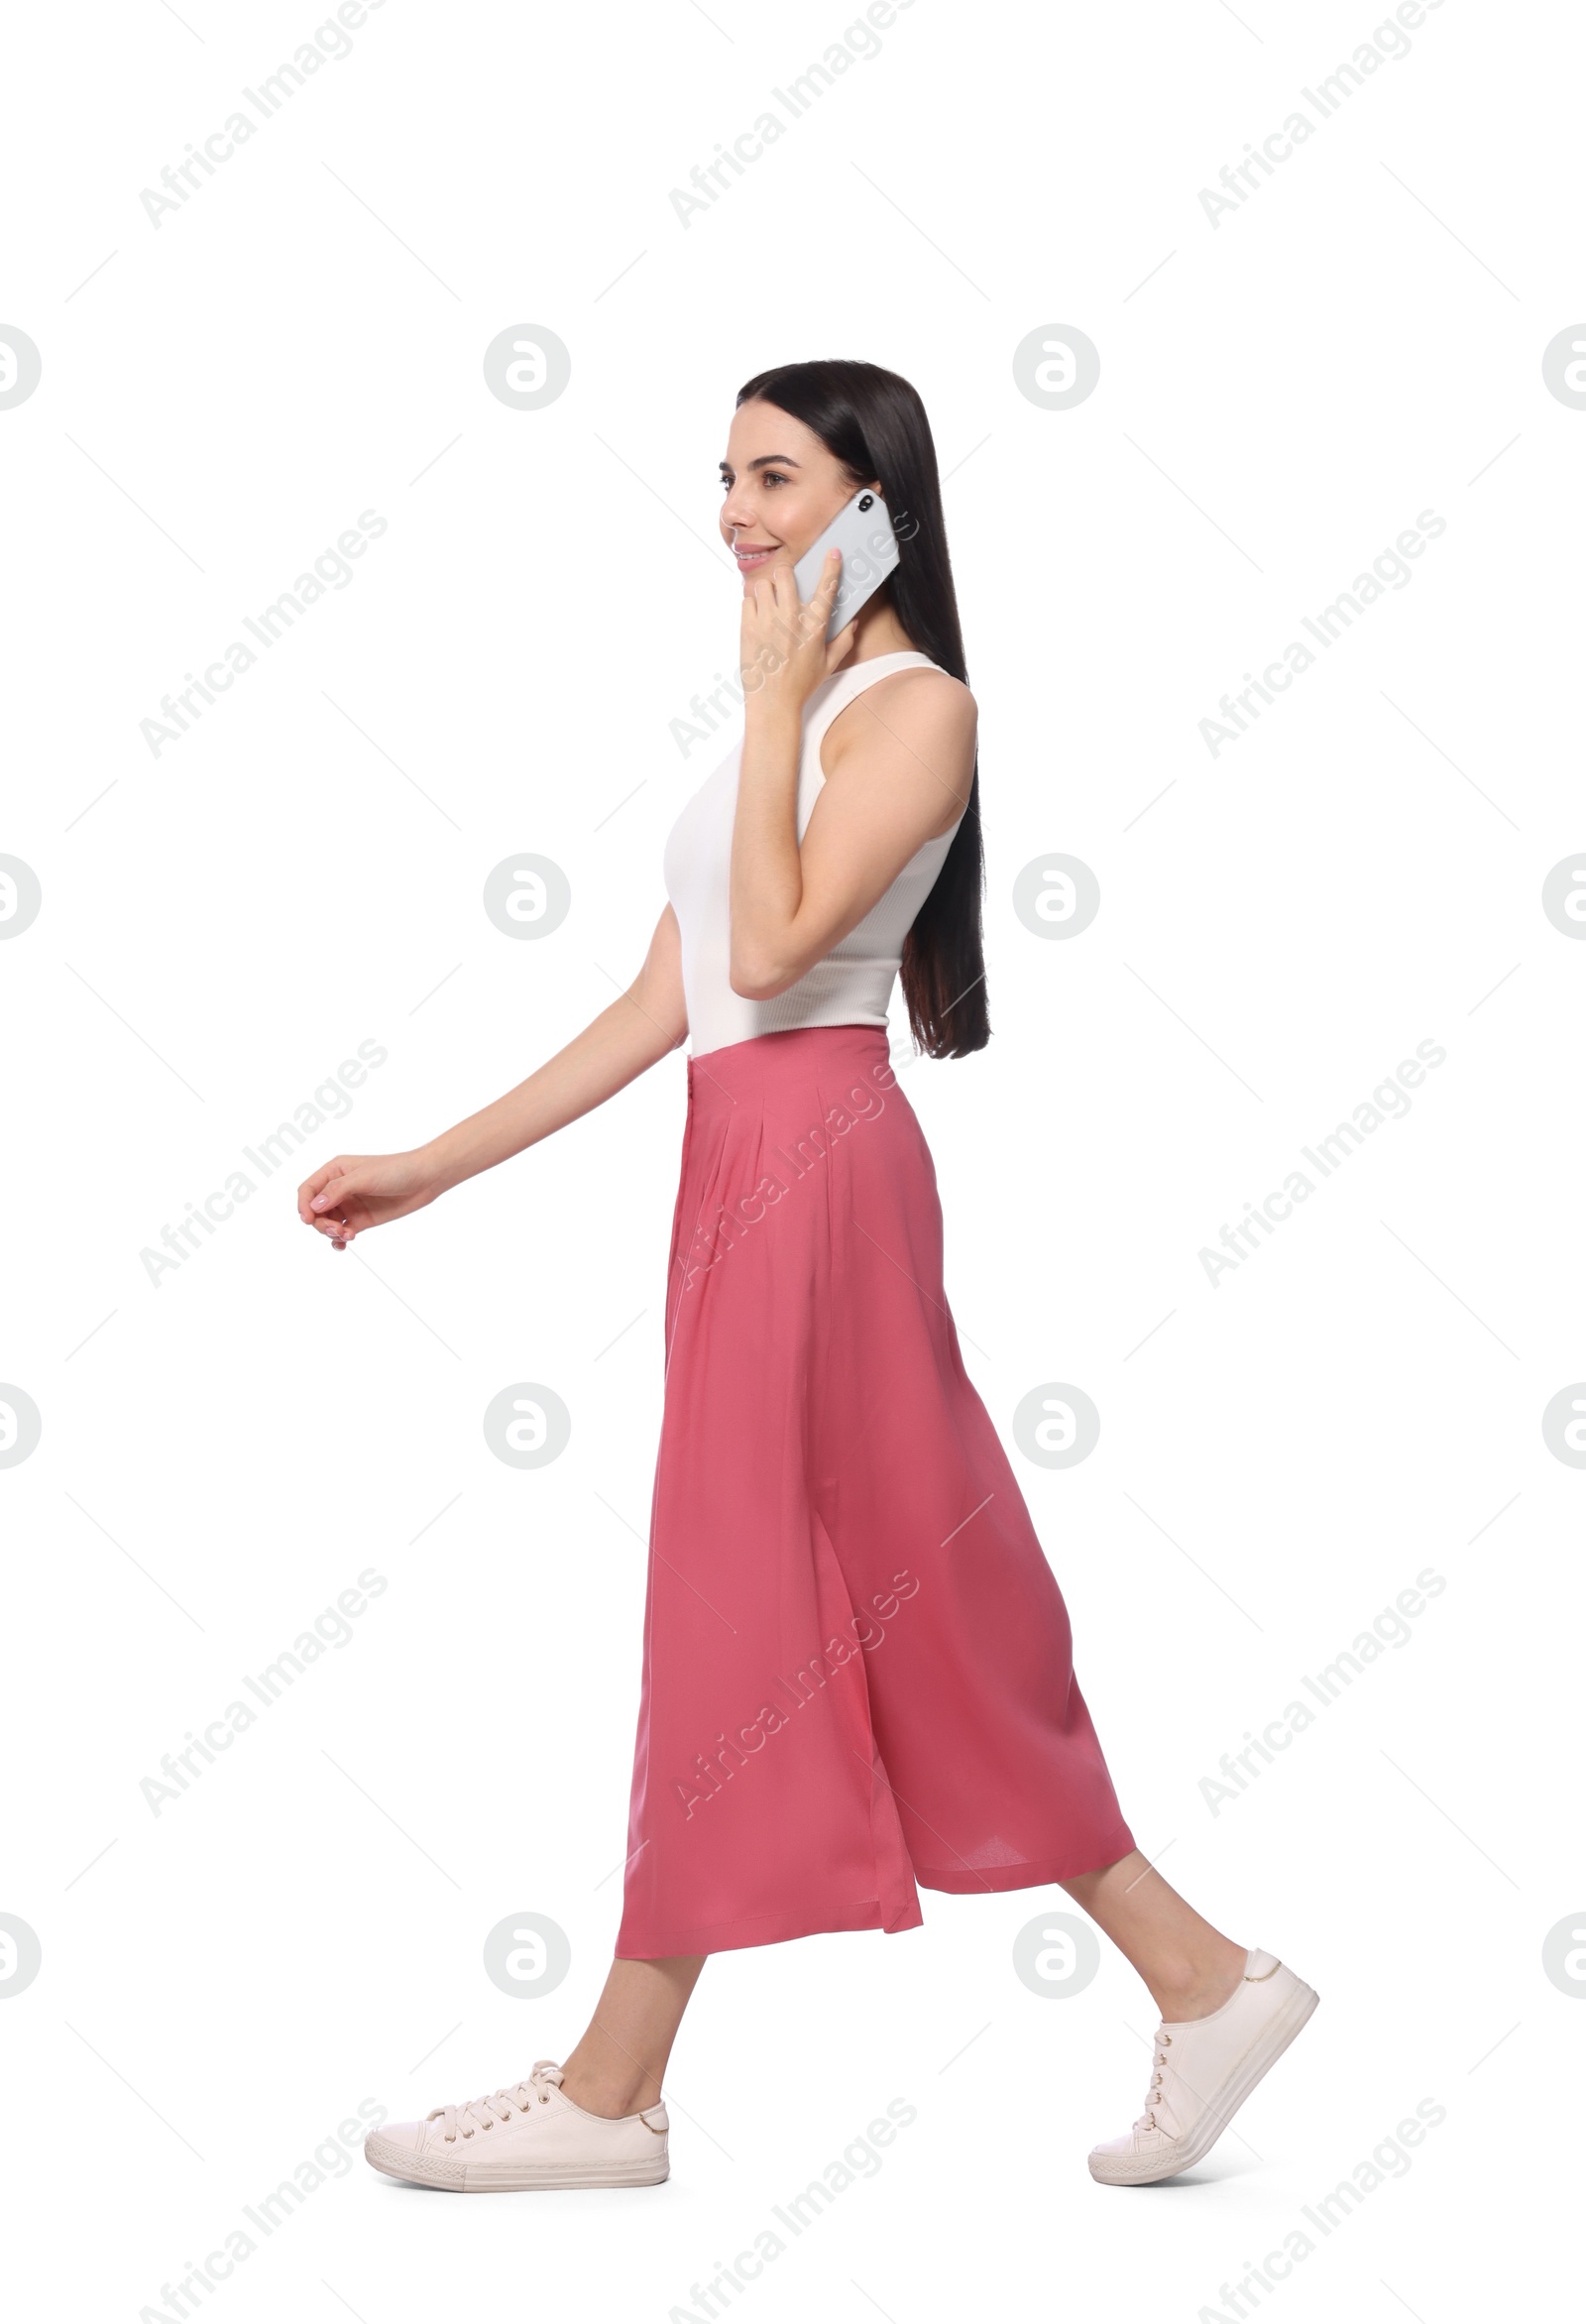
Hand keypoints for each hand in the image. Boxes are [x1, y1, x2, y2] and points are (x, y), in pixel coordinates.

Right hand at [296, 1149, 442, 1248]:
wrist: (425, 1179)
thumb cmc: (396, 1170)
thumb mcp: (365, 1177)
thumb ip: (338, 1190)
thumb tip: (315, 1206)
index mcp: (335, 1171)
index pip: (308, 1189)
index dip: (304, 1205)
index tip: (308, 1220)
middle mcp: (339, 1188)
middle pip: (315, 1211)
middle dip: (321, 1223)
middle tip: (337, 1230)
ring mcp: (350, 1205)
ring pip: (327, 1223)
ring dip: (331, 1233)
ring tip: (347, 1236)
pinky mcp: (362, 1219)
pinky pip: (342, 1232)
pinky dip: (339, 1240)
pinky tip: (345, 1244)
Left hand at [739, 546, 856, 721]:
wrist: (772, 703)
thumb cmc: (800, 685)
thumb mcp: (828, 664)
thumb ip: (844, 641)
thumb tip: (853, 623)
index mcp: (814, 626)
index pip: (826, 587)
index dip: (831, 566)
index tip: (832, 553)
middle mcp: (791, 619)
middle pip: (785, 573)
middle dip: (786, 573)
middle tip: (786, 583)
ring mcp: (767, 622)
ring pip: (763, 584)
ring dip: (767, 589)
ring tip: (770, 603)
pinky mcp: (748, 627)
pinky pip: (747, 600)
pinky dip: (752, 604)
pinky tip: (759, 617)